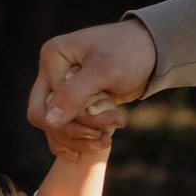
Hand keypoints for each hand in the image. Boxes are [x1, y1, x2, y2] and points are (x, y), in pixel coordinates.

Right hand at [30, 19, 155, 145]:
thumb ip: (74, 95)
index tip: (115, 119)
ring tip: (108, 140)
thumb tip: (48, 121)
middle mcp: (50, 72)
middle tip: (107, 138)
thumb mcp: (103, 72)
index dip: (78, 120)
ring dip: (79, 140)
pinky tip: (96, 145)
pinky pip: (64, 128)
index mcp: (52, 58)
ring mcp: (60, 88)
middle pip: (45, 117)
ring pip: (55, 127)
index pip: (49, 104)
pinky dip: (78, 140)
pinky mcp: (73, 100)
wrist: (150, 50)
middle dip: (75, 133)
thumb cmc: (128, 54)